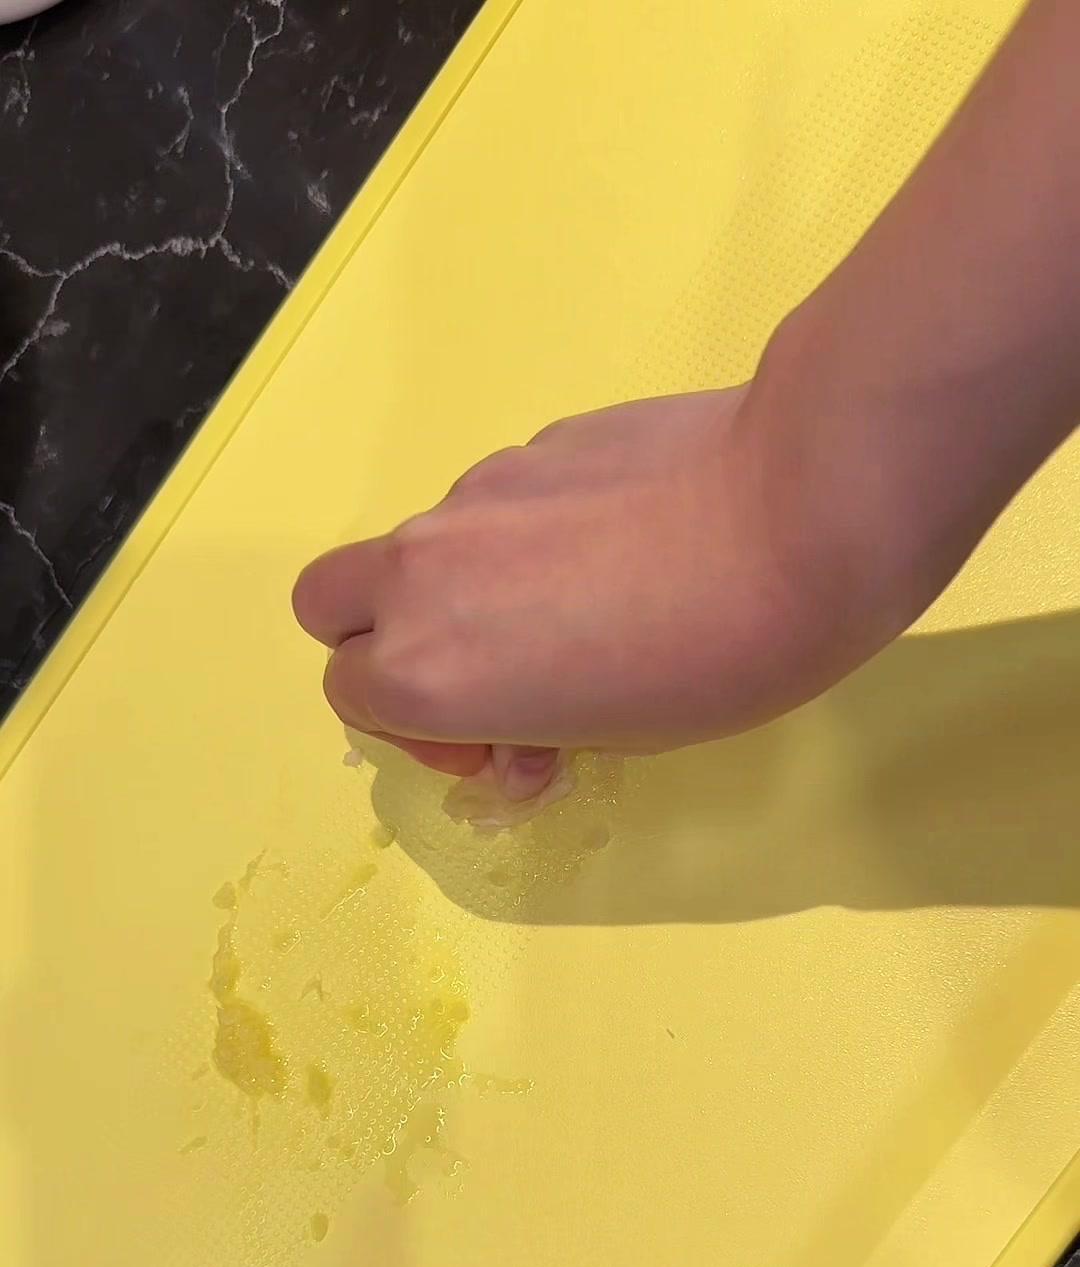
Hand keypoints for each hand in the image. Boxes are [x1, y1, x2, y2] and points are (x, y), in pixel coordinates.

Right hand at [291, 378, 899, 772]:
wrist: (802, 510)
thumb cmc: (715, 660)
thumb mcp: (616, 737)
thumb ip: (531, 727)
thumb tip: (523, 725)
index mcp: (427, 669)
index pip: (351, 694)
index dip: (416, 733)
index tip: (500, 745)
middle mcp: (422, 573)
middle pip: (330, 605)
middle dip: (379, 644)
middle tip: (480, 677)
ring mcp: (473, 495)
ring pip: (419, 548)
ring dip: (461, 590)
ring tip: (581, 614)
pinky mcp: (534, 443)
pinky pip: (494, 504)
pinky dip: (525, 538)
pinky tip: (627, 551)